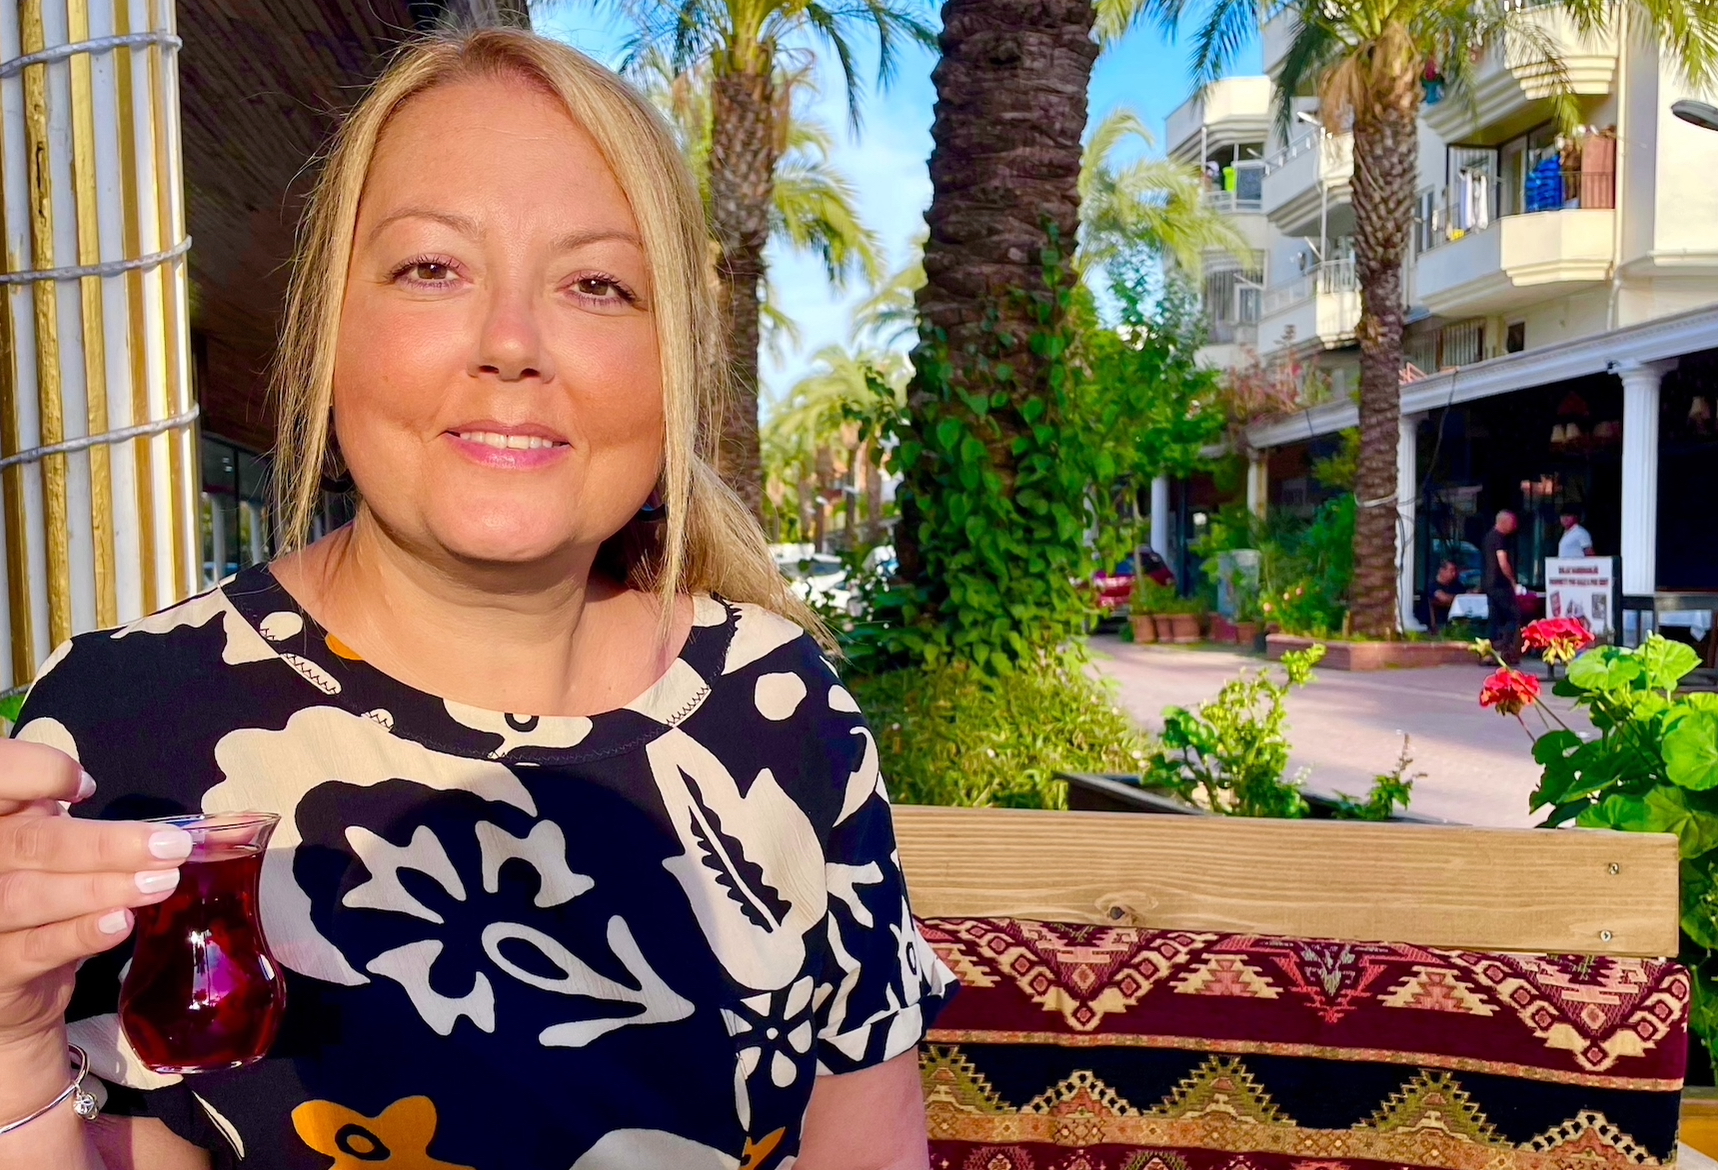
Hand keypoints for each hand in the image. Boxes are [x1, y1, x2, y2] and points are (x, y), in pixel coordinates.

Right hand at [0, 741, 190, 1052]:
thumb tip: (106, 794)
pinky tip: (121, 923)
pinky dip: (82, 933)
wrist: (18, 977)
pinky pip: (36, 948)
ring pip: (31, 895)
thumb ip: (66, 818)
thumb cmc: (41, 896)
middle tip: (171, 846)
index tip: (85, 784)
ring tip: (160, 882)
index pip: (2, 779)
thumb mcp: (49, 847)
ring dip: (103, 888)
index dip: (36, 773)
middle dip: (106, 844)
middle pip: (31, 843)